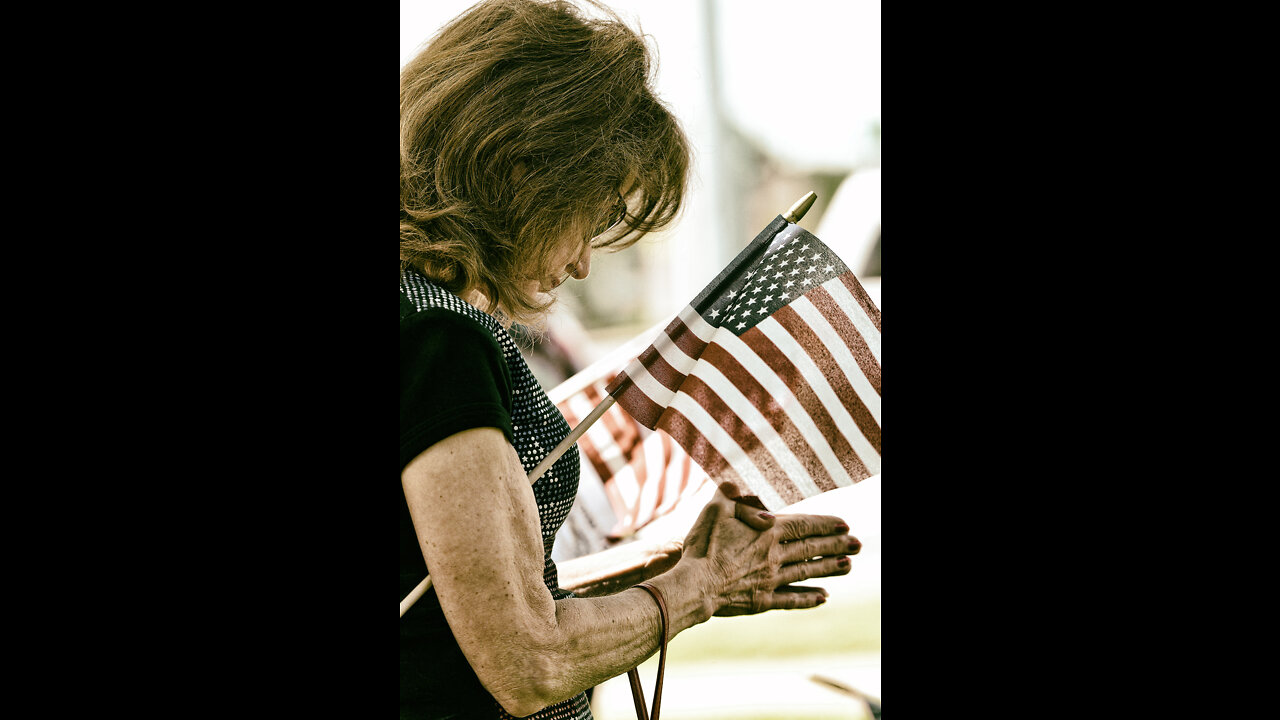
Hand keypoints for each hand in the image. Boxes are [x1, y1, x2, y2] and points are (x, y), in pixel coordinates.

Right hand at [681, 482, 858, 616]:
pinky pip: (792, 599)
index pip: (804, 525)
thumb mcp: (713, 509)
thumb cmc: (702, 544)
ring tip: (848, 566)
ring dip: (829, 569)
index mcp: (766, 532)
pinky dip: (809, 597)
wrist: (693, 585)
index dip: (825, 524)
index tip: (845, 524)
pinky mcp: (762, 601)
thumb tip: (734, 485)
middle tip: (858, 544)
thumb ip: (728, 495)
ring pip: (806, 572)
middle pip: (811, 548)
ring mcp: (770, 580)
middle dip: (836, 545)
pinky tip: (824, 597)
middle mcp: (774, 555)